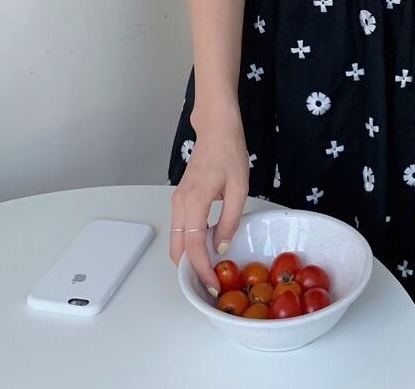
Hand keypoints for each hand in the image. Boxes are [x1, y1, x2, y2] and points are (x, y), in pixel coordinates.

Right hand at [169, 99, 248, 295]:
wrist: (216, 129)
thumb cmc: (229, 152)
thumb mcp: (239, 187)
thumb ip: (229, 219)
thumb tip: (221, 246)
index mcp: (194, 201)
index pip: (192, 246)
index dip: (201, 269)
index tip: (212, 285)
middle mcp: (180, 203)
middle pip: (176, 248)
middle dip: (191, 270)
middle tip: (210, 284)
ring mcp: (177, 201)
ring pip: (176, 240)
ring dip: (189, 258)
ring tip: (211, 270)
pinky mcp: (181, 199)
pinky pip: (180, 229)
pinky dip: (188, 244)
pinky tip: (207, 249)